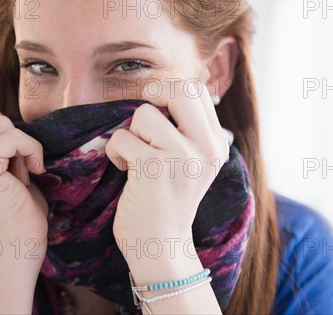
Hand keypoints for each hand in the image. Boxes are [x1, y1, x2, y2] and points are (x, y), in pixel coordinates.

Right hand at [0, 102, 47, 249]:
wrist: (17, 247)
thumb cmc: (14, 210)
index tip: (6, 158)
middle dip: (11, 139)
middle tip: (15, 172)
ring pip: (0, 122)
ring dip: (22, 146)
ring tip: (20, 175)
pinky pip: (14, 136)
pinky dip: (32, 149)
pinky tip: (34, 172)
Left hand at [106, 79, 229, 254]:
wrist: (161, 244)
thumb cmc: (168, 199)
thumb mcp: (193, 163)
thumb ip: (189, 129)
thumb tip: (167, 90)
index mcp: (216, 143)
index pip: (198, 90)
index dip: (170, 90)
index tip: (157, 110)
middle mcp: (206, 148)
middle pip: (180, 88)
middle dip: (153, 96)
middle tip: (144, 121)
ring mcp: (182, 157)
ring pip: (145, 113)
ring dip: (131, 132)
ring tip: (135, 155)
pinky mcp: (154, 168)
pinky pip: (123, 137)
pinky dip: (115, 151)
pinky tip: (124, 168)